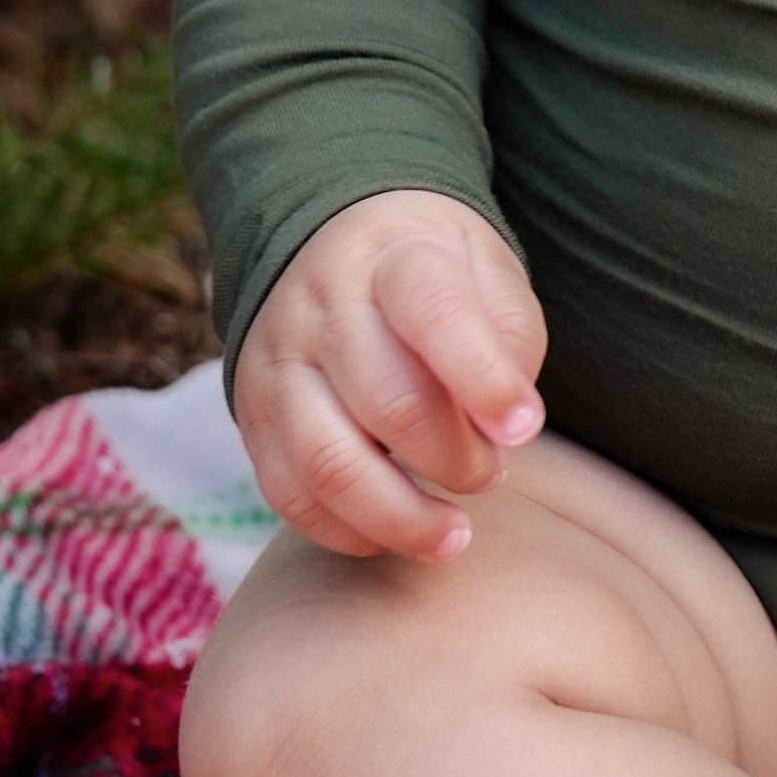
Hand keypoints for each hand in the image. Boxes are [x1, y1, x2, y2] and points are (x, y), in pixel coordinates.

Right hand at [232, 190, 546, 560]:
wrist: (336, 242)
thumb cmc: (433, 272)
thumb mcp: (487, 268)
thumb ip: (510, 336)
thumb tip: (508, 425)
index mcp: (397, 258)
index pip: (436, 314)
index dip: (484, 379)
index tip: (524, 428)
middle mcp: (325, 308)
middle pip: (388, 402)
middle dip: (455, 459)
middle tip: (492, 472)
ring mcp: (280, 364)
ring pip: (329, 462)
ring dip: (401, 517)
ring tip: (453, 533)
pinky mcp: (252, 418)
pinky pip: (290, 494)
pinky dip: (348, 531)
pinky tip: (395, 531)